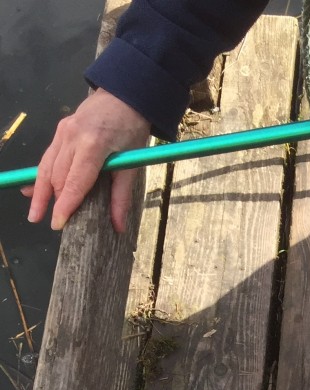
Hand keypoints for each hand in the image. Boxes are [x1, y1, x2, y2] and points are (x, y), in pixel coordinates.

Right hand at [24, 89, 150, 231]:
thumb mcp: (132, 163)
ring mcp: (63, 132)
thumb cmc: (132, 128)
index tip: (57, 224)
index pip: (75, 182)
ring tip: (34, 214)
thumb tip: (118, 227)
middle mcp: (72, 137)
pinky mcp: (61, 130)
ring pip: (48, 167)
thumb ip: (121, 196)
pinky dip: (41, 175)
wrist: (124, 94)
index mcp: (92, 145)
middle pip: (58, 177)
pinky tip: (30, 189)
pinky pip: (48, 156)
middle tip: (53, 225)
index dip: (65, 205)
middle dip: (54, 202)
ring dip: (40, 191)